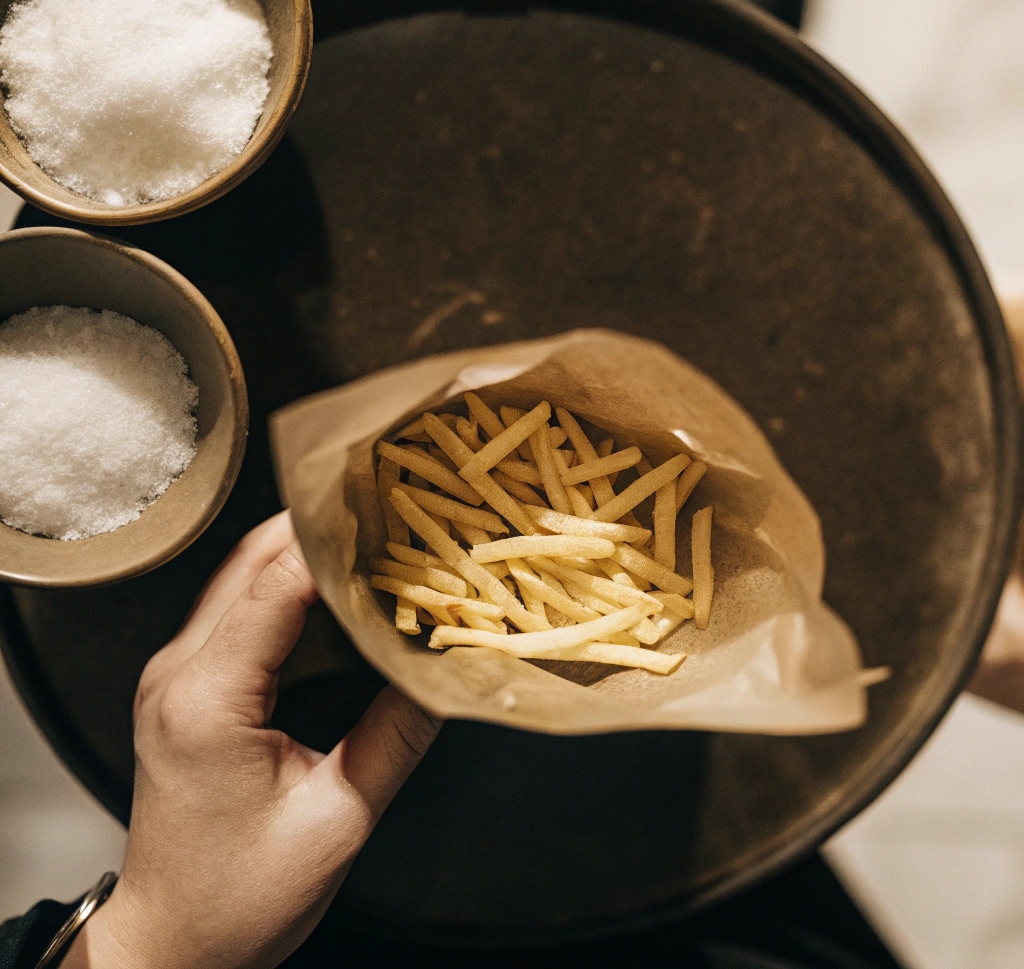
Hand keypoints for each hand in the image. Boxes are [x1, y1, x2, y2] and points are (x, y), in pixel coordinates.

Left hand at [65, 511, 441, 968]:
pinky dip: (285, 579)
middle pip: (250, 562)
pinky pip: (235, 604)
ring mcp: (174, 673)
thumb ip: (396, 735)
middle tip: (392, 506)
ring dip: (302, 546)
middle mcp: (178, 672)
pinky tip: (333, 577)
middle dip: (320, 525)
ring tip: (372, 532)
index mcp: (207, 700)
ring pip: (239, 573)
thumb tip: (447, 671)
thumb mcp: (337, 818)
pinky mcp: (185, 683)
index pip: (275, 587)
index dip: (335, 542)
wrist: (171, 940)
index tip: (393, 514)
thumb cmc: (240, 897)